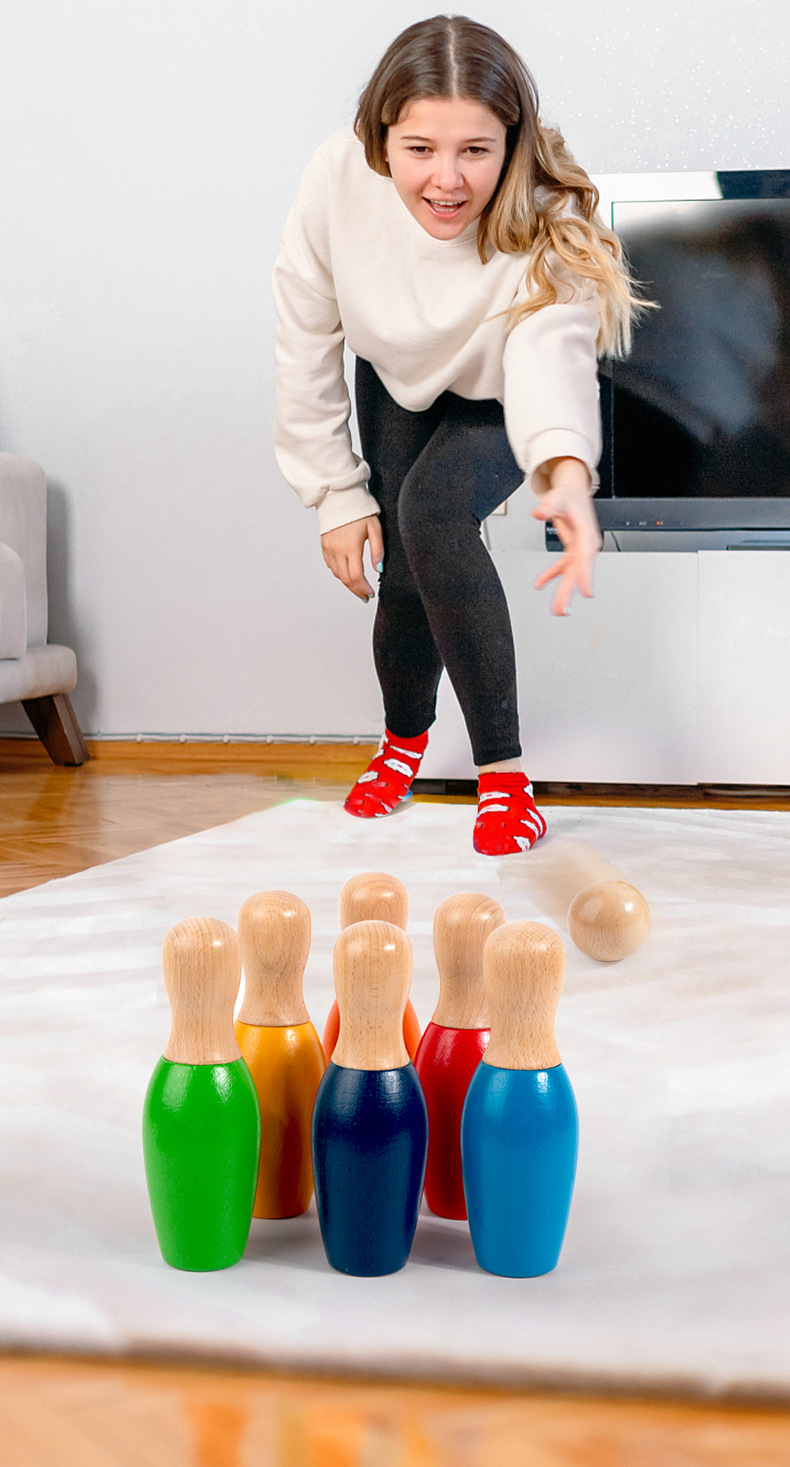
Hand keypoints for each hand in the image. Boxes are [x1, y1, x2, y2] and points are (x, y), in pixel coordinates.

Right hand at [320, 515, 384, 601]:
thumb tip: (380, 569)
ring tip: (359, 586)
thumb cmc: (359, 510)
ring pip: (337, 574)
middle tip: (365, 596)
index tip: (370, 594)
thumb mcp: (375, 528)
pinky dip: (339, 573)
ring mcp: (329, 548)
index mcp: (351, 546)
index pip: (356, 576)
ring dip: (348, 583)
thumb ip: (378, 550)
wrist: (339, 496)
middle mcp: (337, 549)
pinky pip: (331, 566)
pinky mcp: (324, 545)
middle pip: (346, 579)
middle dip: (356, 590)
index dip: (363, 589)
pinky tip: (347, 573)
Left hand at [531, 458, 601, 616]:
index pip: (586, 556)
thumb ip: (548, 506)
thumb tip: (538, 512)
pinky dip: (550, 576)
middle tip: (562, 610)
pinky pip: (562, 567)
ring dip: (563, 591)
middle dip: (569, 592)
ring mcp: (579, 549)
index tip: (587, 592)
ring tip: (557, 609)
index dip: (586, 575)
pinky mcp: (572, 550)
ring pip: (571, 574)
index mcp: (586, 533)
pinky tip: (539, 584)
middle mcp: (585, 544)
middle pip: (577, 571)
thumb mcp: (558, 497)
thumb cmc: (569, 495)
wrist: (574, 490)